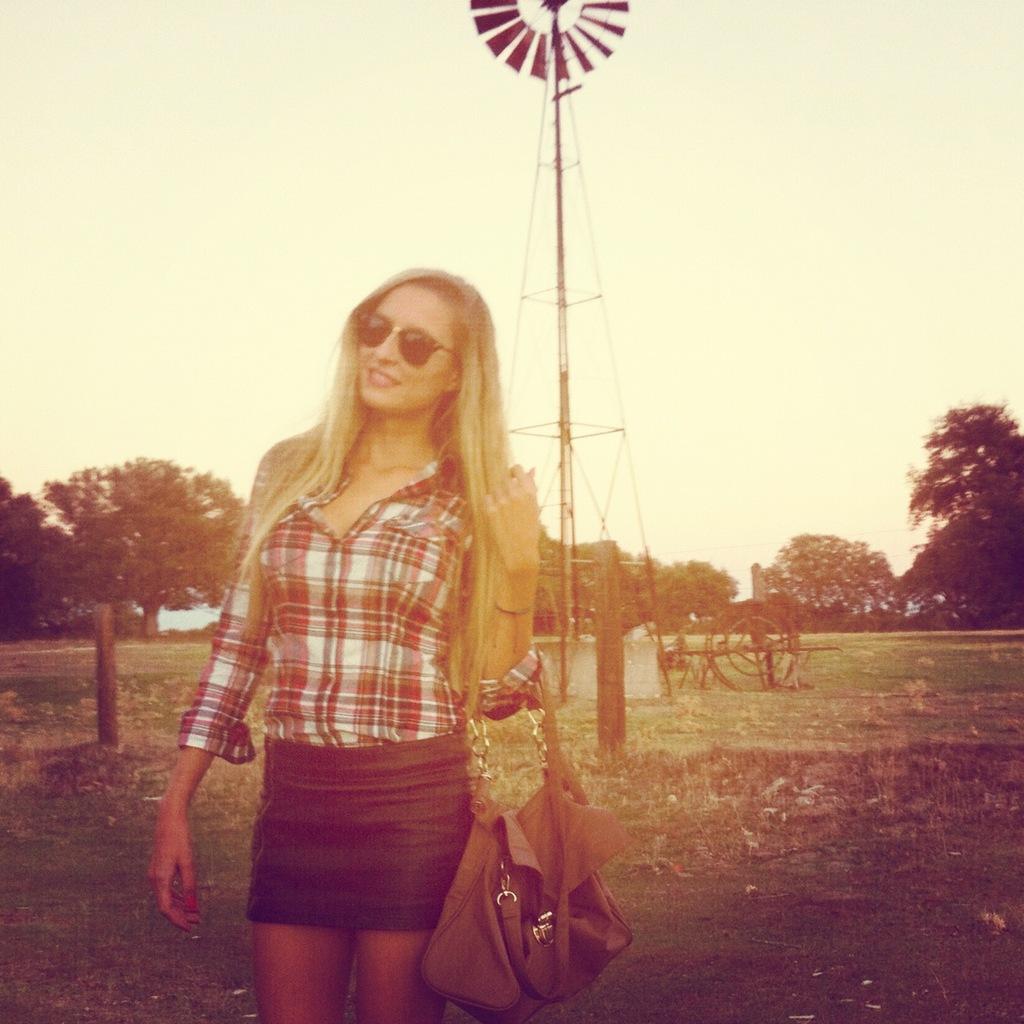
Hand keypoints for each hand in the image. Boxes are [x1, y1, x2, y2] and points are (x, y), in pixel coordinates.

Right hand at [148, 804, 201, 932]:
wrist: (168, 820)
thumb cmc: (180, 839)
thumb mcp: (188, 862)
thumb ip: (190, 885)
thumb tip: (193, 907)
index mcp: (160, 879)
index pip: (166, 909)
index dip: (177, 920)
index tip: (189, 927)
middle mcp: (154, 880)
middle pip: (166, 905)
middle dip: (180, 915)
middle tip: (195, 922)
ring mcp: (154, 875)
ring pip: (166, 898)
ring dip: (179, 907)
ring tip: (194, 914)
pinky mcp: (158, 870)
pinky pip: (166, 889)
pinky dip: (176, 896)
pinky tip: (187, 900)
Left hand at [484, 465, 540, 584]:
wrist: (521, 551)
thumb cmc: (531, 529)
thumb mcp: (536, 507)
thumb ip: (532, 486)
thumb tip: (532, 469)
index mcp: (529, 492)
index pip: (517, 468)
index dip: (514, 472)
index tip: (513, 478)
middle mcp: (515, 494)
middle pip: (505, 477)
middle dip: (507, 485)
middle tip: (509, 500)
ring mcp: (502, 502)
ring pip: (496, 488)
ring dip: (499, 495)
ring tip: (505, 510)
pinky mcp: (490, 510)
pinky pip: (487, 497)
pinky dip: (491, 503)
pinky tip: (498, 514)